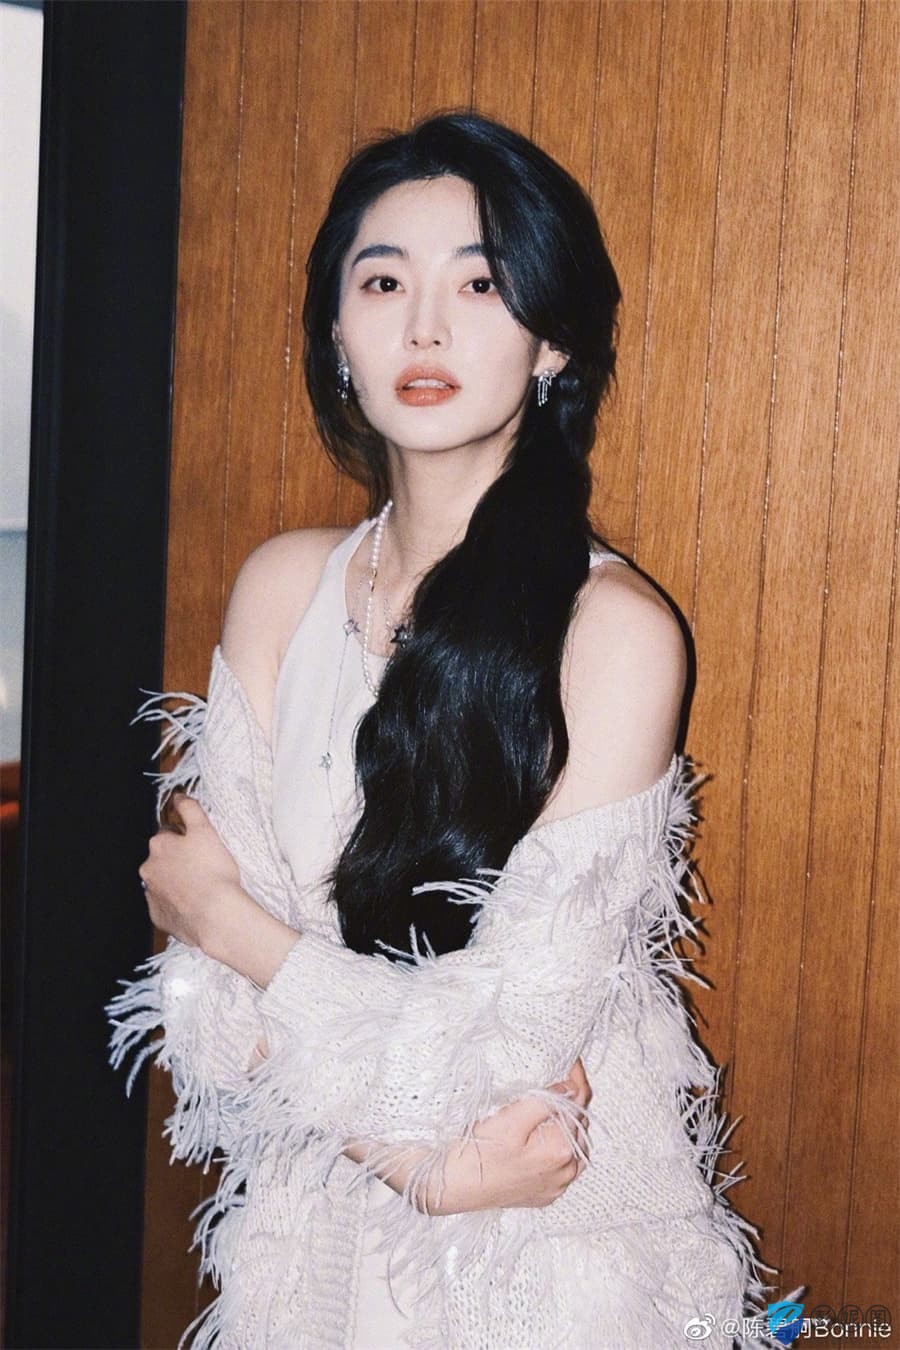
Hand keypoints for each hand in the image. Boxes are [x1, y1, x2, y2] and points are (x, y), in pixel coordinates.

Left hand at [139, 794, 243, 950]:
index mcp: (159, 845)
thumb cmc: (213, 872)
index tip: (202, 846)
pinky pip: (167, 905)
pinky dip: (178, 903)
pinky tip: (196, 904)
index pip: (169, 833)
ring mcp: (152, 895)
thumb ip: (190, 809)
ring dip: (177, 882)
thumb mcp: (205, 831)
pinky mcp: (159, 917)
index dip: (186, 838)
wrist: (216, 915)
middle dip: (179, 861)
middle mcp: (149, 869)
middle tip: (204, 867)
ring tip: (202, 887)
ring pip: (164, 882)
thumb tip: (178, 796)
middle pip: (164, 858)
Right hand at [344, 1057, 591, 1215]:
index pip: (579, 1104)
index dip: (575, 1077)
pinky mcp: (543, 1193)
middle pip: (578, 1124)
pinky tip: (543, 1134)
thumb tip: (571, 1086)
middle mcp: (565, 1172)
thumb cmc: (477, 1153)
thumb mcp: (510, 1120)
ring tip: (552, 1101)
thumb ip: (545, 1102)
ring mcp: (555, 1185)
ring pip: (572, 1144)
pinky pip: (561, 1163)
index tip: (570, 1059)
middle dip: (570, 1099)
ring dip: (565, 1122)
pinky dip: (557, 1144)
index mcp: (561, 1150)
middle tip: (559, 1075)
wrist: (449, 1187)